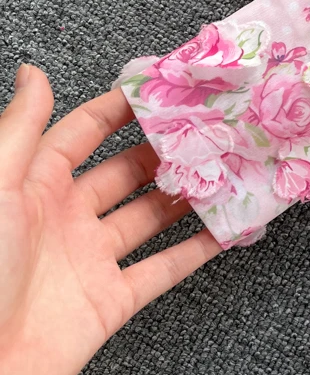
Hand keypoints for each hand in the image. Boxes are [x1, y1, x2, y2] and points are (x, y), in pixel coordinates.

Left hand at [0, 65, 221, 374]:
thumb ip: (19, 130)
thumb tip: (34, 73)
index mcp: (34, 185)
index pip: (84, 133)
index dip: (120, 108)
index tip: (160, 88)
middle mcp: (67, 217)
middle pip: (127, 171)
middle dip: (166, 148)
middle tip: (207, 127)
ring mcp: (91, 259)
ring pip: (151, 216)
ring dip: (187, 194)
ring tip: (224, 168)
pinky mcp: (110, 301)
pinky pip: (163, 269)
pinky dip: (197, 250)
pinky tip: (224, 230)